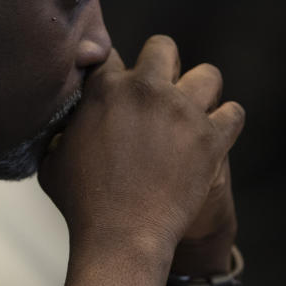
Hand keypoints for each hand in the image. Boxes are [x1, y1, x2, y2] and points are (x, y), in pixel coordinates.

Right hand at [38, 36, 243, 285]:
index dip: (115, 72)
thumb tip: (59, 132)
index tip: (120, 90)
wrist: (121, 237)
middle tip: (162, 94)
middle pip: (163, 47)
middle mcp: (145, 89)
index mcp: (104, 89)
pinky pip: (234, 113)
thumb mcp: (52, 164)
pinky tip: (216, 136)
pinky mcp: (211, 137)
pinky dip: (227, 123)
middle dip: (163, 65)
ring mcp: (182, 110)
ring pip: (209, 75)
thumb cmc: (82, 205)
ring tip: (195, 112)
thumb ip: (58, 136)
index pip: (111, 56)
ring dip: (202, 91)